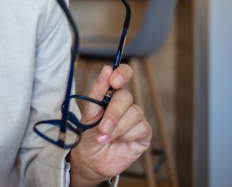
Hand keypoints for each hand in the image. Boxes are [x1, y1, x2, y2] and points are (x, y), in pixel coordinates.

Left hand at [69, 64, 151, 186]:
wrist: (90, 160)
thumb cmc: (88, 135)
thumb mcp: (88, 114)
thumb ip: (97, 92)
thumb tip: (107, 69)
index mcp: (110, 95)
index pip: (123, 74)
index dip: (122, 73)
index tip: (114, 80)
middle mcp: (125, 104)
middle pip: (125, 97)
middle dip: (113, 114)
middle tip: (102, 128)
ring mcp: (135, 118)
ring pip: (134, 113)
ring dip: (117, 128)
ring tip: (104, 138)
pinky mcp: (144, 133)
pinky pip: (141, 127)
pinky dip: (127, 135)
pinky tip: (118, 142)